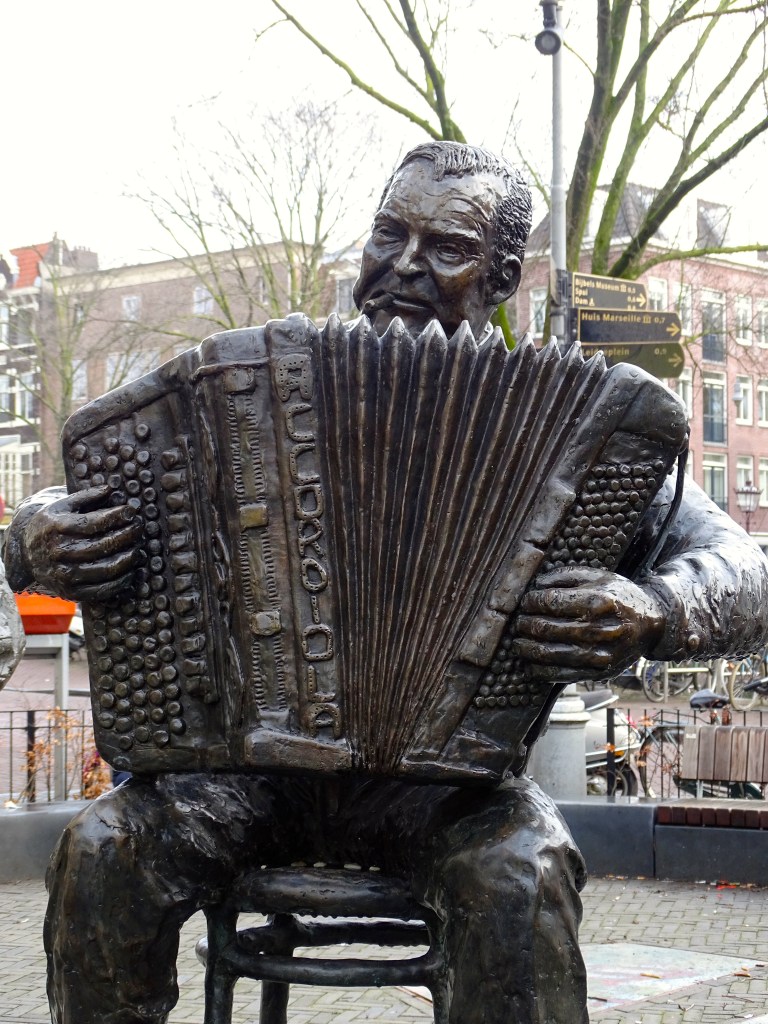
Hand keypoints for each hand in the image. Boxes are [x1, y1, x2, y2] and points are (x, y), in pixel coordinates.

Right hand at [24, 486, 143, 602]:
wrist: (27, 555)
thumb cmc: (50, 526)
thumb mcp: (61, 507)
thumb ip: (85, 496)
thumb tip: (110, 488)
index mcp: (57, 528)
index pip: (94, 523)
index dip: (116, 517)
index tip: (131, 511)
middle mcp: (60, 552)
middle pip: (103, 545)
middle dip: (126, 535)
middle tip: (139, 528)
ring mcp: (65, 574)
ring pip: (106, 568)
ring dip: (128, 558)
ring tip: (139, 548)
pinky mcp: (71, 592)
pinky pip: (102, 589)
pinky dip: (121, 581)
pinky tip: (132, 570)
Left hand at [512, 565, 663, 681]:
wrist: (652, 624)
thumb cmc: (619, 596)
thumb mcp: (598, 575)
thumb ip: (565, 575)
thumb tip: (535, 585)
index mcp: (597, 601)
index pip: (550, 602)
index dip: (530, 602)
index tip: (524, 602)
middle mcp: (599, 629)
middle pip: (547, 628)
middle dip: (525, 625)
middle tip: (517, 623)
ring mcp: (600, 654)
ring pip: (550, 654)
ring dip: (527, 649)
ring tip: (517, 643)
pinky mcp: (599, 672)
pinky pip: (562, 675)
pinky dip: (540, 671)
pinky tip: (530, 664)